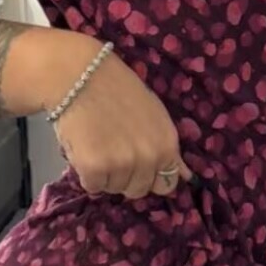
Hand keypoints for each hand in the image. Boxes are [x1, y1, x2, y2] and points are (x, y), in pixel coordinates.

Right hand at [48, 39, 193, 199]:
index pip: (166, 184)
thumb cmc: (117, 90)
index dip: (150, 176)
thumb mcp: (155, 115)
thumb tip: (185, 176)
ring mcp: (122, 166)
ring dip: (104, 175)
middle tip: (111, 149)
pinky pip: (91, 186)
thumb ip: (168, 148)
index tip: (137, 164)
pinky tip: (84, 147)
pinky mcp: (94, 169)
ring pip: (113, 188)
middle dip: (125, 176)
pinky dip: (85, 173)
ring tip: (97, 144)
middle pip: (137, 190)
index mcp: (167, 146)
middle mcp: (149, 159)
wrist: (80, 75)